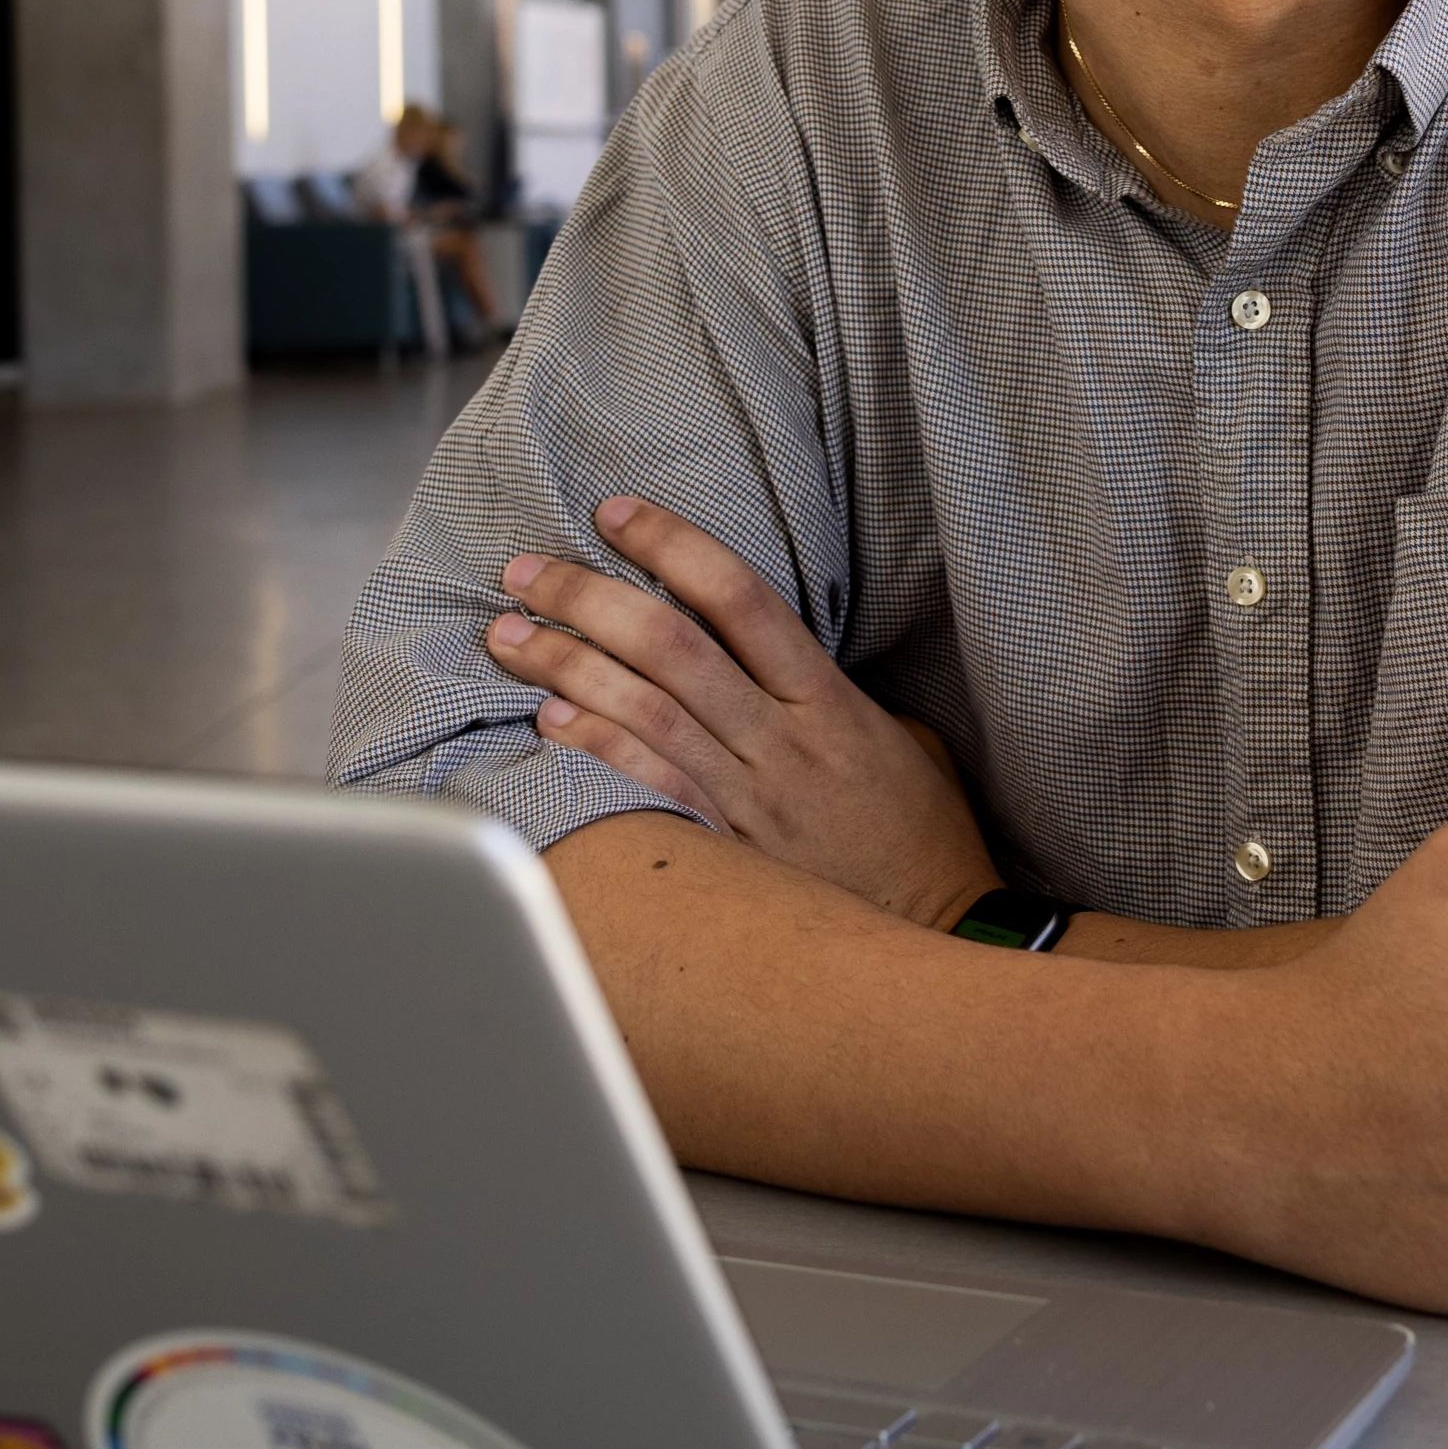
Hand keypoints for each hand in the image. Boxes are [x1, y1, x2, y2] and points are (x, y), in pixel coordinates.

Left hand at [485, 498, 1004, 930]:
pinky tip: (545, 718)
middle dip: (588, 598)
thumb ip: (834, 693)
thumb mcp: (907, 742)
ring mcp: (749, 800)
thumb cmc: (923, 837)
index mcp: (829, 701)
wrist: (939, 935)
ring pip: (642, 711)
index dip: (674, 545)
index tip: (615, 513)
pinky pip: (645, 788)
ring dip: (565, 665)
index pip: (741, 599)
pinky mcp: (724, 853)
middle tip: (525, 571)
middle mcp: (781, 742)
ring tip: (508, 636)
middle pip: (671, 646)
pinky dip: (592, 748)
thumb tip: (771, 653)